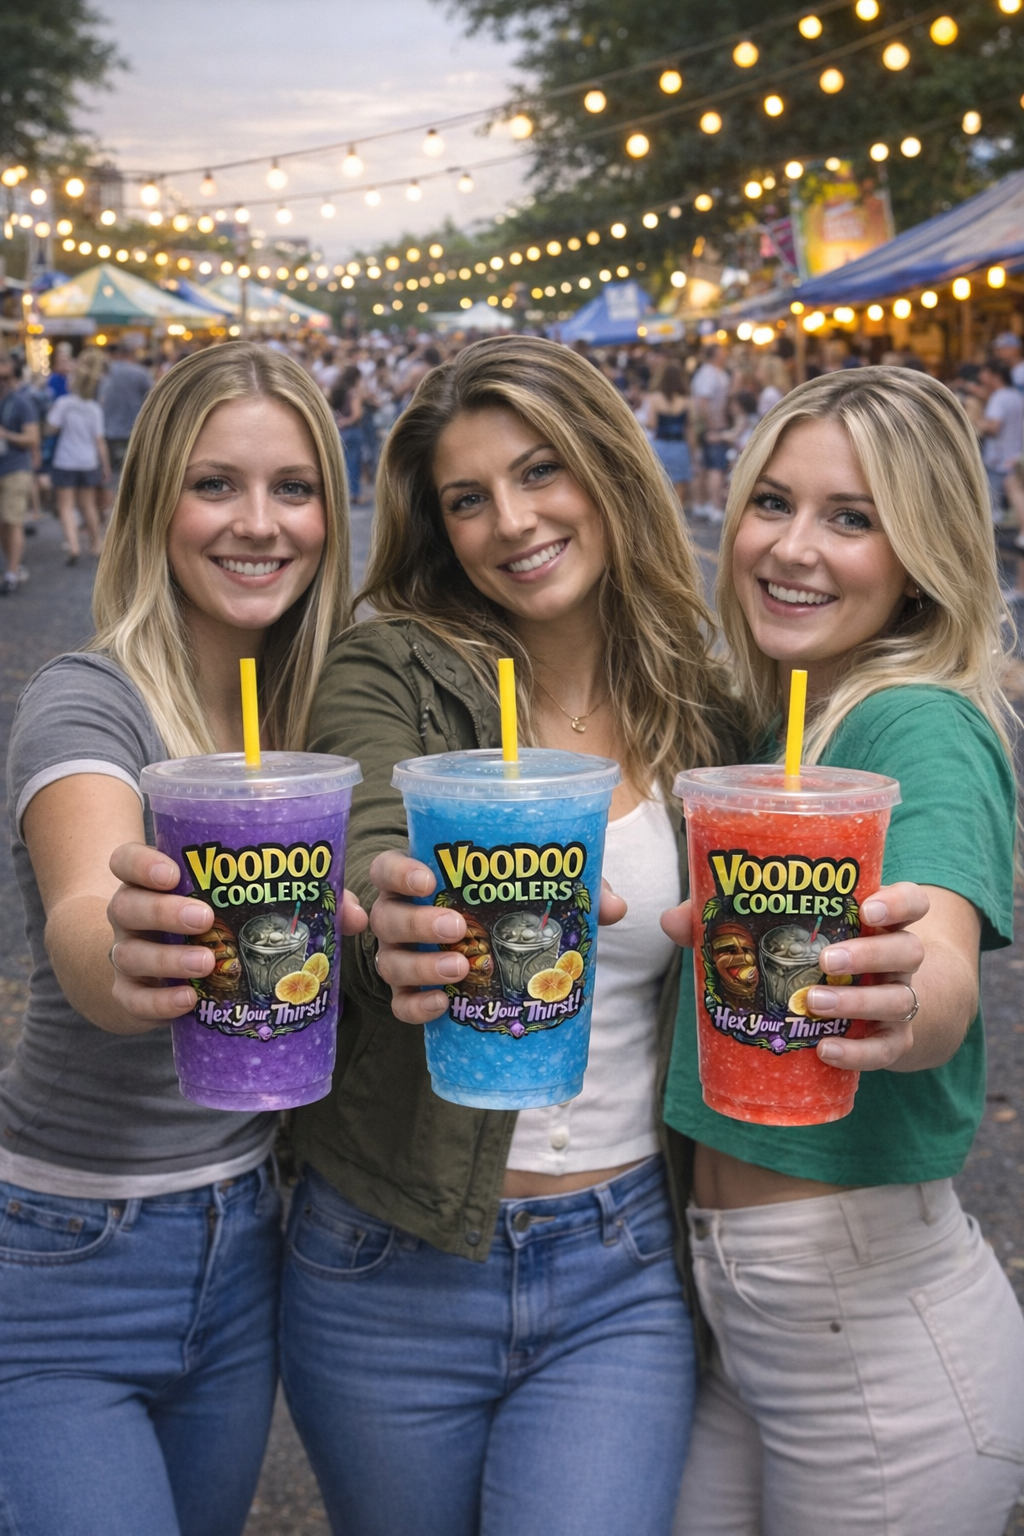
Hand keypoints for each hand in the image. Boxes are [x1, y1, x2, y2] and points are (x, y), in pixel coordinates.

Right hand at [107, 842, 366, 1021]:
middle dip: (164, 910)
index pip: (126, 860)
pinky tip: (188, 1002)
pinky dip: (159, 1002)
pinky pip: (134, 1000)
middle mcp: (132, 916)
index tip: (173, 871)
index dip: (142, 863)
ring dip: (167, 959)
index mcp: (154, 882)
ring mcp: (126, 957)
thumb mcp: (242, 907)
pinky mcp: (130, 997)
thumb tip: (353, 915)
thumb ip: (300, 901)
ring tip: (207, 963)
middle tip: (204, 917)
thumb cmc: (211, 927)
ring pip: (130, 954)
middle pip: (127, 904)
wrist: (155, 976)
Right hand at [369, 850, 625, 1026]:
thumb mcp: (525, 891)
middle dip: (419, 923)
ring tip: (462, 969)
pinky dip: (417, 1006)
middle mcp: (399, 917)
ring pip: (391, 962)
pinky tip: (444, 1005)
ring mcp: (399, 957)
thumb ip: (565, 889)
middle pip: (388, 917)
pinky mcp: (407, 994)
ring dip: (423, 967)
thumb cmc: (494, 908)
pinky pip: (399, 1005)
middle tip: (458, 928)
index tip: (429, 879)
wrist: (473, 949)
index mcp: (417, 881)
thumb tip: (613, 908)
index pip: (387, 868)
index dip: (400, 872)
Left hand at [662, 882, 929, 1071]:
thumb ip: (734, 920)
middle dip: (869, 953)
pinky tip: (826, 1051)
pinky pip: (886, 1049)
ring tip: (812, 1001)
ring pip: (898, 999)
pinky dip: (858, 1052)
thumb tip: (672, 921)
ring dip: (857, 1002)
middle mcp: (900, 959)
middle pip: (906, 949)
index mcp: (882, 921)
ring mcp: (901, 1000)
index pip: (914, 901)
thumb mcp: (793, 932)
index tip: (869, 905)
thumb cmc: (821, 957)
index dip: (899, 901)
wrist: (878, 1011)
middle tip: (826, 958)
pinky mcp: (894, 1041)